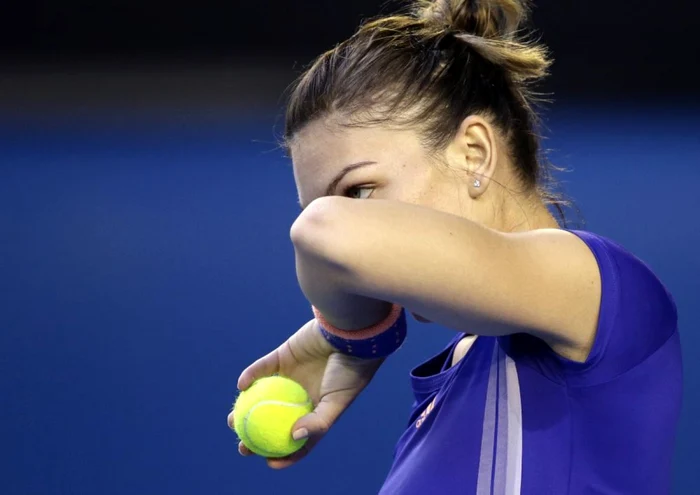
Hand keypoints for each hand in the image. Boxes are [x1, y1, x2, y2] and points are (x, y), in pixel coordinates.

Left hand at [228, 318, 383, 468]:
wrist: (349, 335)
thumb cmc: (348, 372)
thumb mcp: (337, 402)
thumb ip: (317, 422)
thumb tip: (294, 436)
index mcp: (315, 410)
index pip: (297, 437)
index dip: (283, 452)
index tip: (268, 461)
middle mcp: (300, 395)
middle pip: (273, 419)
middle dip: (256, 434)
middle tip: (243, 445)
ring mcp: (290, 376)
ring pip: (262, 395)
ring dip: (246, 408)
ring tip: (232, 420)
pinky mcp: (283, 356)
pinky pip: (262, 368)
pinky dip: (250, 375)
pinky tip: (241, 386)